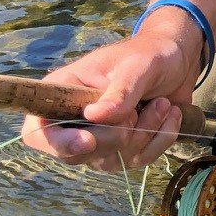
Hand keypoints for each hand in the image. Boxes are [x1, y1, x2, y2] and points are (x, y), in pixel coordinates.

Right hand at [16, 20, 198, 172]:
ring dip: (144, 133)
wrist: (177, 60)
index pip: (38, 131)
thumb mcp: (137, 65)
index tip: (87, 141)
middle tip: (138, 108)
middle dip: (116, 135)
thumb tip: (94, 117)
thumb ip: (119, 90)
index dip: (56, 143)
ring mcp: (99, 139)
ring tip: (161, 103)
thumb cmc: (149, 54)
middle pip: (78, 154)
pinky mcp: (123, 149)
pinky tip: (171, 114)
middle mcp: (74, 120)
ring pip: (111, 161)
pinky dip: (160, 139)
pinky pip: (138, 161)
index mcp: (63, 91)